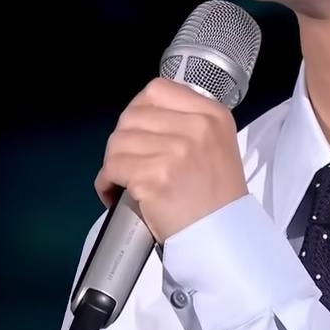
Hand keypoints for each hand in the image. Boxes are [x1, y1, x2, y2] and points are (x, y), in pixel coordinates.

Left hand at [93, 77, 248, 242]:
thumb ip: (186, 124)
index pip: (157, 90)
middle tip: (127, 163)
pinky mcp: (154, 176)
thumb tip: (142, 117)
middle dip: (122, 141)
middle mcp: (196, 127)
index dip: (138, 110)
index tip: (136, 131)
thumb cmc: (217, 199)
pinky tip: (115, 194)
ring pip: (117, 142)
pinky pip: (112, 169)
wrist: (224, 239)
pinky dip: (106, 184)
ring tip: (122, 182)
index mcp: (212, 114)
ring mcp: (175, 151)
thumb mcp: (216, 146)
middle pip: (131, 116)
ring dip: (113, 164)